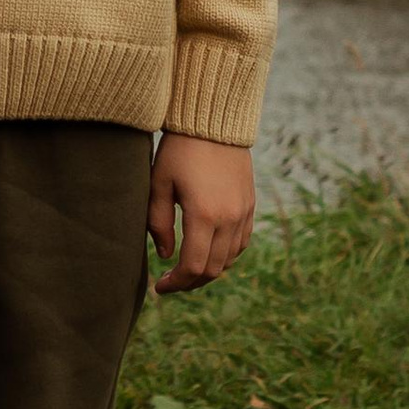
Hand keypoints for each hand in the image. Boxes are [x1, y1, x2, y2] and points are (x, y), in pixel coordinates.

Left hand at [149, 133, 253, 295]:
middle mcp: (229, 218)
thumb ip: (159, 222)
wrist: (215, 121)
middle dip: (190, 282)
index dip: (176, 283)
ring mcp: (243, 213)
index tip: (159, 287)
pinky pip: (241, 243)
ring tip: (186, 269)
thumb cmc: (180, 149)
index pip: (193, 266)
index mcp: (204, 214)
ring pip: (229, 259)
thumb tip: (165, 255)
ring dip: (208, 271)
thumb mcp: (159, 183)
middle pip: (213, 269)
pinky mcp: (250, 205)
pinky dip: (225, 255)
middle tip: (170, 282)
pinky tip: (208, 252)